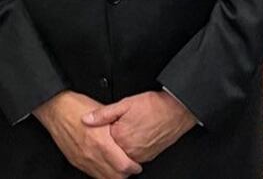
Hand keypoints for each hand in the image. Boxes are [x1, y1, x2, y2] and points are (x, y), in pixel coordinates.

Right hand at [33, 91, 141, 178]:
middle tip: (129, 166)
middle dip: (125, 174)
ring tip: (117, 167)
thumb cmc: (76, 106)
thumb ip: (116, 125)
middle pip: (115, 176)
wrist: (55, 108)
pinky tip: (104, 164)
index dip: (133, 168)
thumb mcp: (102, 112)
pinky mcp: (75, 160)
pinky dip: (101, 172)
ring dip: (113, 175)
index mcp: (101, 142)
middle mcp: (91, 154)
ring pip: (103, 178)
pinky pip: (91, 173)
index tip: (136, 165)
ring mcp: (82, 159)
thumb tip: (128, 135)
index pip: (123, 166)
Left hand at [82, 91, 196, 163]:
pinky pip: (134, 157)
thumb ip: (103, 114)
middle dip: (109, 141)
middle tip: (114, 129)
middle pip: (111, 150)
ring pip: (122, 155)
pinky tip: (133, 137)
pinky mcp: (148, 156)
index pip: (101, 141)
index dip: (99, 132)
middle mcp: (130, 150)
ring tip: (126, 131)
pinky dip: (130, 149)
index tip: (100, 126)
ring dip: (120, 146)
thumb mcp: (124, 104)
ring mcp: (140, 155)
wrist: (176, 111)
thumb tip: (86, 119)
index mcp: (120, 137)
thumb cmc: (153, 106)